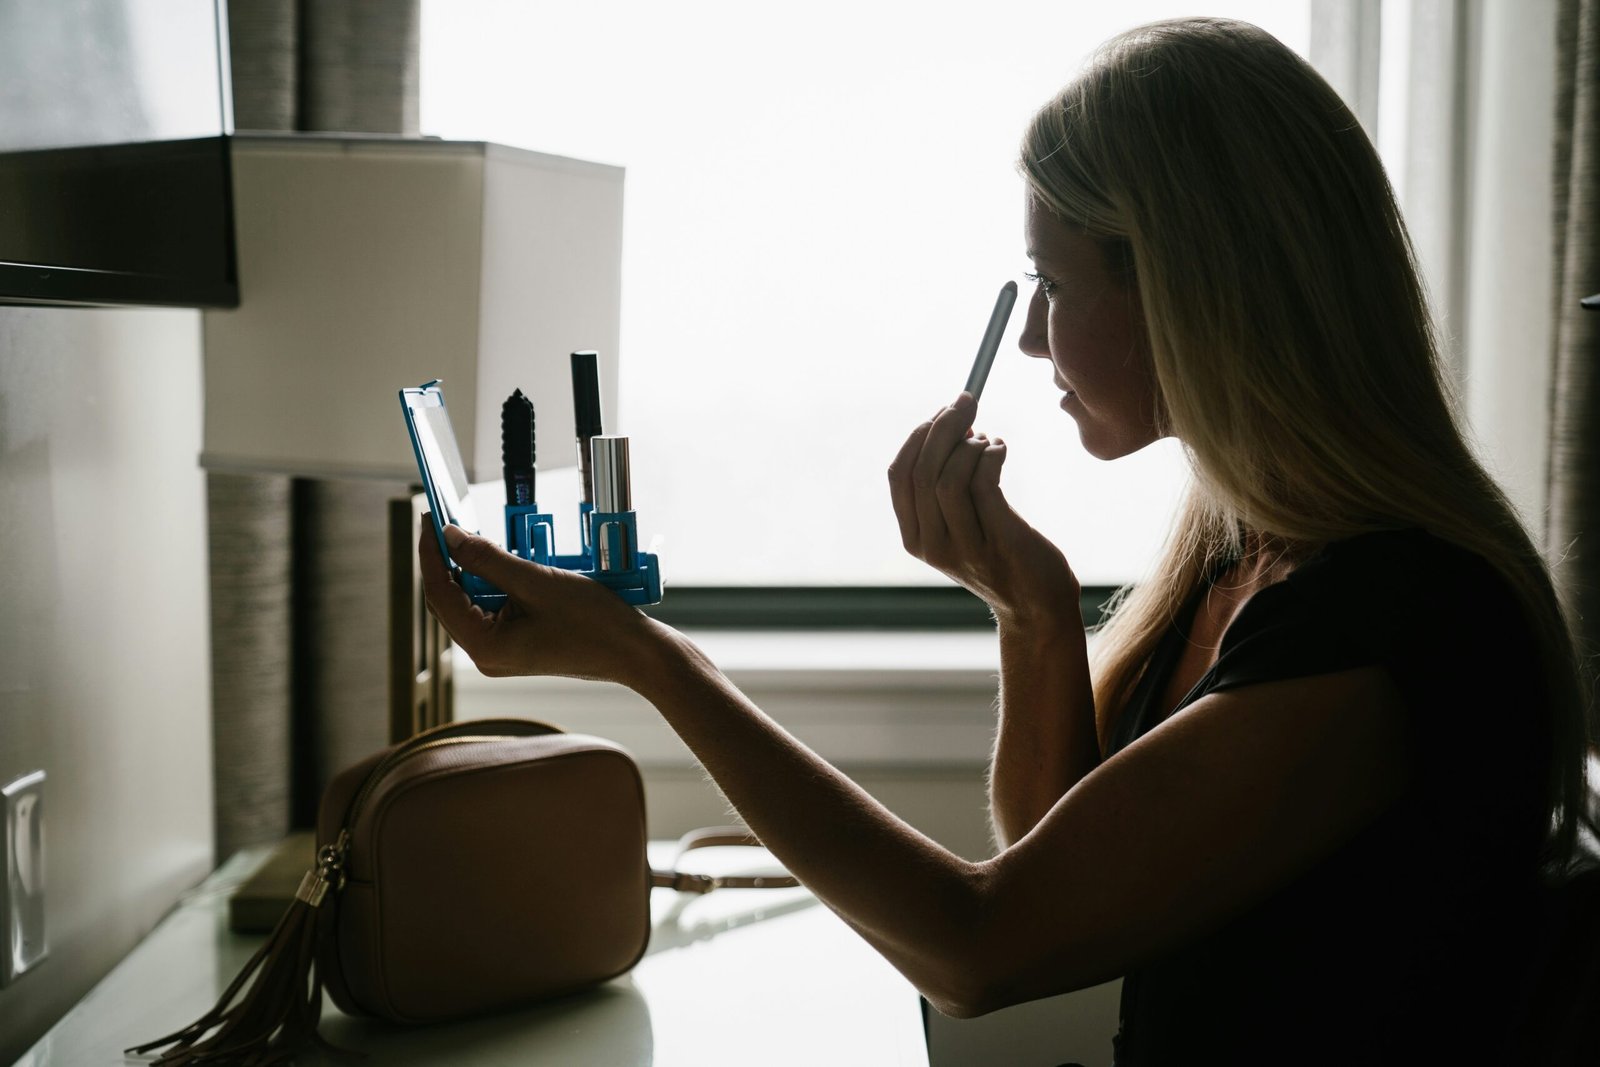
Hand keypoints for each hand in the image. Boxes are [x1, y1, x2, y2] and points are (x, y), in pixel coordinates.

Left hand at [418, 518, 659, 684]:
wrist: (635, 652)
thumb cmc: (594, 624)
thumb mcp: (537, 581)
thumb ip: (488, 559)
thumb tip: (450, 537)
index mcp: (485, 647)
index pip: (440, 594)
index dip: (432, 554)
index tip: (430, 520)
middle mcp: (487, 655)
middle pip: (451, 600)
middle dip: (449, 561)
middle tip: (447, 522)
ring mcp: (503, 652)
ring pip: (473, 603)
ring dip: (475, 570)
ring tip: (475, 537)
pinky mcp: (519, 645)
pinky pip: (494, 609)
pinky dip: (495, 583)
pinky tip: (503, 560)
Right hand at [887, 392, 1080, 625]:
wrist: (1036, 606)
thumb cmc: (1000, 556)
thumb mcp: (960, 529)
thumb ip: (946, 489)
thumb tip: (952, 428)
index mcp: (915, 539)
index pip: (899, 475)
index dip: (918, 436)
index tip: (940, 412)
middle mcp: (932, 545)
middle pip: (924, 471)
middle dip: (944, 427)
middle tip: (966, 403)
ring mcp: (964, 547)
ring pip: (950, 477)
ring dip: (971, 445)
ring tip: (988, 439)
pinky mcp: (998, 540)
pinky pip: (984, 484)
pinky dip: (991, 455)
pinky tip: (1000, 449)